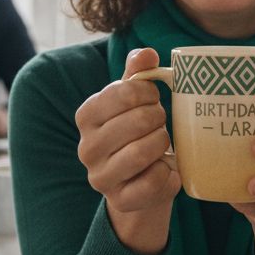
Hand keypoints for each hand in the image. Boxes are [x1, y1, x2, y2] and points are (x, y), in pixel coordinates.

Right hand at [75, 48, 180, 254]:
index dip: (148, 93)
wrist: (138, 183)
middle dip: (159, 118)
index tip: (155, 98)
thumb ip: (137, 74)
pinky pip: (152, 182)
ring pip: (143, 153)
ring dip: (163, 144)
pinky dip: (168, 174)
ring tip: (163, 143)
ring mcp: (100, 177)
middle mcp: (87, 147)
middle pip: (137, 122)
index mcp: (87, 115)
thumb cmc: (136, 133)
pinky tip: (166, 168)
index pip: (123, 93)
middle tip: (162, 122)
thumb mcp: (134, 101)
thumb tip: (146, 54)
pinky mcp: (120, 200)